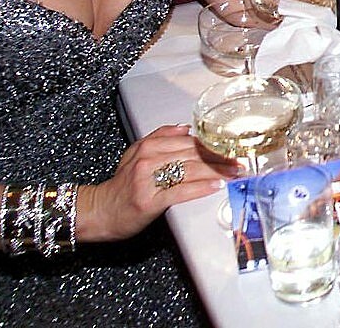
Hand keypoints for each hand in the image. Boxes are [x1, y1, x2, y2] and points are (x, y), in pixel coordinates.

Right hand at [78, 125, 236, 242]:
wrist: (99, 211)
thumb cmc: (120, 185)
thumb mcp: (135, 153)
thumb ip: (159, 137)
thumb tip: (185, 128)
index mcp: (148, 147)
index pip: (188, 142)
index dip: (213, 145)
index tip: (231, 147)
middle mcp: (148, 160)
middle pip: (192, 156)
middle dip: (220, 158)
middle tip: (240, 160)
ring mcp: (148, 180)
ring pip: (190, 171)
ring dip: (217, 171)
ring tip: (234, 172)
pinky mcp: (149, 201)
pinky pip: (180, 192)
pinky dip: (200, 188)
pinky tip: (215, 186)